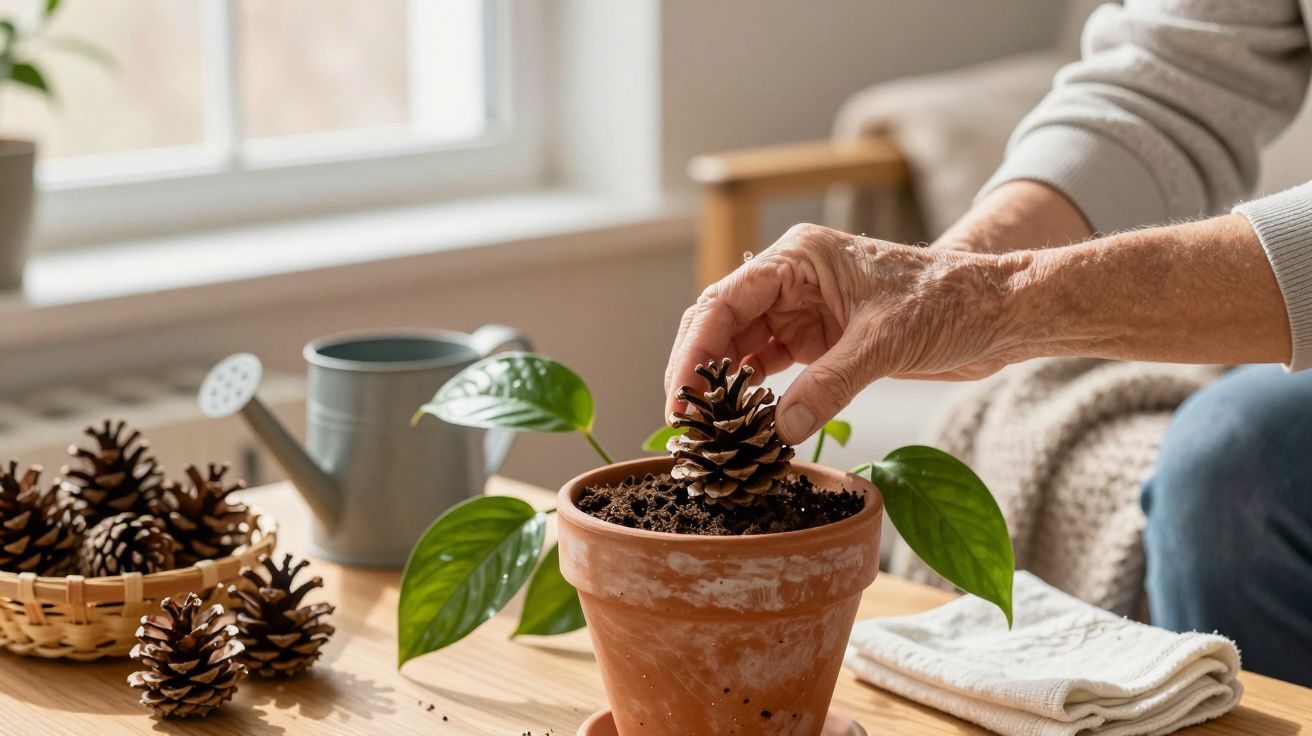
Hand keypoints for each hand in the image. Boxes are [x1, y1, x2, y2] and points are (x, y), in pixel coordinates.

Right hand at [665, 224, 1030, 443]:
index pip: (724, 301)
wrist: (999, 314)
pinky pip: (769, 369)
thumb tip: (778, 430)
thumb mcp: (885, 344)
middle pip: (720, 326)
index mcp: (799, 258)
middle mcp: (792, 281)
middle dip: (698, 374)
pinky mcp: (820, 342)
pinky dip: (753, 398)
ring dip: (722, 390)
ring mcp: (803, 312)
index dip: (694, 352)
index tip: (683, 399)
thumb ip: (829, 385)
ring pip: (740, 351)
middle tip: (685, 426)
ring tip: (707, 434)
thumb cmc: (950, 304)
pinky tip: (742, 426)